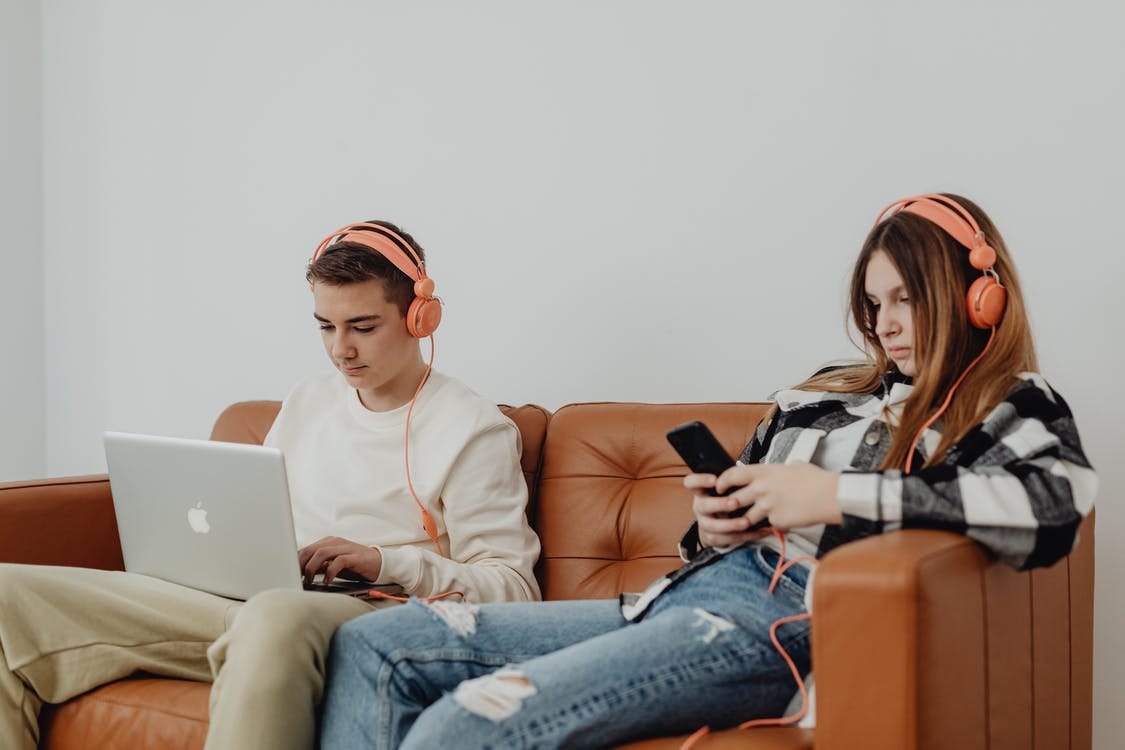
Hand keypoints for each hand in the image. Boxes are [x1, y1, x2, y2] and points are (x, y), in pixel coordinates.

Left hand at [297, 536, 382, 585]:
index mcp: (327, 542)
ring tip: (309, 580)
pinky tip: (327, 581)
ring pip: (322, 553)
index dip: (295, 561)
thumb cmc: (353, 565)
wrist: (378, 563)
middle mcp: (334, 542)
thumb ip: (318, 567)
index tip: (288, 574)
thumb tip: (300, 574)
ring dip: (312, 568)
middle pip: (310, 549)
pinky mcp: (355, 557)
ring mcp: (345, 548)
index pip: (305, 549)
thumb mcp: (332, 565)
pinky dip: (330, 571)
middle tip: (297, 578)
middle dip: (300, 564)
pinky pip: (339, 561)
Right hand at [685, 472, 774, 548]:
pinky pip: (725, 539)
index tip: (714, 480)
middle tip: (734, 502)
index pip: (691, 482)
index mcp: (701, 491)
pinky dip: (743, 536)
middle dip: (719, 505)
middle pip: (703, 505)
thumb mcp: (726, 487)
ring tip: (746, 522)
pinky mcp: (712, 537)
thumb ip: (731, 480)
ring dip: (730, 524)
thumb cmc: (728, 498)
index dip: (700, 480)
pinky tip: (758, 531)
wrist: (721, 523)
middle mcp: (700, 506)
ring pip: (712, 525)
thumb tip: (745, 471)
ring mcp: (704, 522)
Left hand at [686, 462, 842, 546]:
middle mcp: (761, 488)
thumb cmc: (815, 480)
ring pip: (747, 518)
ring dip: (747, 521)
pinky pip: (768, 526)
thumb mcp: (792, 466)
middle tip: (730, 510)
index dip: (722, 482)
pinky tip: (779, 523)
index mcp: (763, 472)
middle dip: (730, 507)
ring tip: (749, 523)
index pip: (732, 475)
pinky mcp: (776, 520)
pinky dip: (771, 527)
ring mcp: (767, 505)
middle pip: (734, 500)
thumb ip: (778, 470)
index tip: (719, 487)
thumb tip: (776, 470)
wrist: (830, 495)